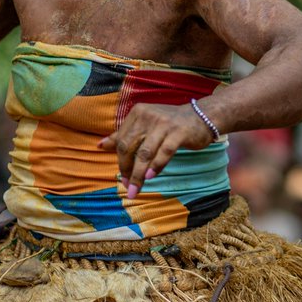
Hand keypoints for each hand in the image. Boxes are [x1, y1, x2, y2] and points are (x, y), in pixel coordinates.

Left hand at [98, 102, 214, 197]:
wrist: (201, 116)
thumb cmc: (169, 123)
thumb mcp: (145, 125)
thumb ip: (123, 134)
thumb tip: (100, 145)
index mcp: (137, 113)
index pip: (122, 141)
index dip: (121, 162)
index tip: (123, 179)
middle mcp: (148, 116)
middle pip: (130, 147)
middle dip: (127, 170)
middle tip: (128, 188)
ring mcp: (164, 123)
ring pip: (145, 152)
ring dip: (138, 173)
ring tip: (136, 189)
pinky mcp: (179, 132)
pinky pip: (165, 151)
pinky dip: (156, 165)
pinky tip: (150, 177)